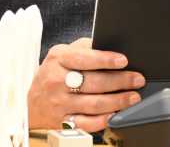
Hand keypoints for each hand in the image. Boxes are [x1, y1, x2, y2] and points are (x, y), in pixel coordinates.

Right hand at [27, 38, 144, 131]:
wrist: (32, 102)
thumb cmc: (54, 73)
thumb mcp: (63, 53)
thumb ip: (85, 48)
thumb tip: (113, 46)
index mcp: (58, 59)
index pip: (84, 58)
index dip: (105, 59)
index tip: (124, 61)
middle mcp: (56, 81)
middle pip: (93, 82)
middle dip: (120, 81)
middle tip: (137, 80)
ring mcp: (59, 103)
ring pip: (93, 104)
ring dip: (118, 101)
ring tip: (133, 97)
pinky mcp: (62, 121)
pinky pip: (86, 123)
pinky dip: (103, 120)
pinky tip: (116, 114)